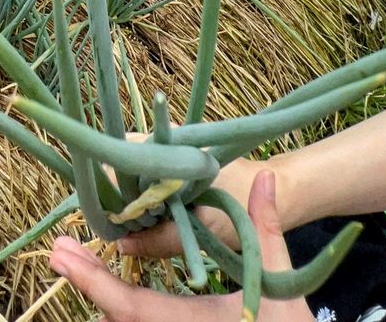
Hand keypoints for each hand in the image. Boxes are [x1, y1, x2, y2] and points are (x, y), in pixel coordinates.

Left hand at [50, 171, 312, 321]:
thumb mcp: (279, 283)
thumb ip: (266, 229)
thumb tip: (268, 179)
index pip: (130, 307)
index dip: (93, 282)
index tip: (64, 255)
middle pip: (116, 318)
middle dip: (87, 283)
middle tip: (59, 250)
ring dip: (98, 293)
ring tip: (74, 259)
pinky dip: (118, 307)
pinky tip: (106, 284)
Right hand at [120, 157, 271, 257]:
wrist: (277, 187)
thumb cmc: (243, 201)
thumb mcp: (203, 227)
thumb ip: (161, 238)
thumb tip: (122, 245)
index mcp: (167, 143)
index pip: (117, 157)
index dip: (108, 188)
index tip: (110, 218)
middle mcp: (162, 139)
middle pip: (119, 164)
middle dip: (115, 195)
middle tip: (120, 228)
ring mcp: (168, 149)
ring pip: (130, 172)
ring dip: (128, 199)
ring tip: (131, 228)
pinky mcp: (174, 162)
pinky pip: (145, 178)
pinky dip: (141, 198)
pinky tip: (144, 222)